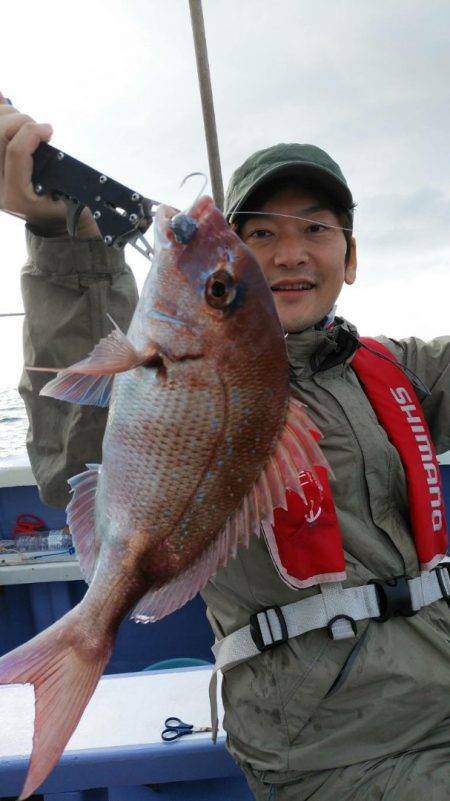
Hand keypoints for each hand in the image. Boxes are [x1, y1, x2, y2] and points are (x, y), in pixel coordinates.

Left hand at [0, 94, 97, 237]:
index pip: (16, 152)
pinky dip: (1, 112)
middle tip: (37, 129)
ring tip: (25, 126)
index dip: (33, 133)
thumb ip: (63, 169)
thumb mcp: (69, 194)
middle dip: (21, 122)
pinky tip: (3, 101)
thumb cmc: (61, 204)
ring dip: (9, 116)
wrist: (45, 217)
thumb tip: (47, 132)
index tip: (49, 131)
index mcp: (17, 197)